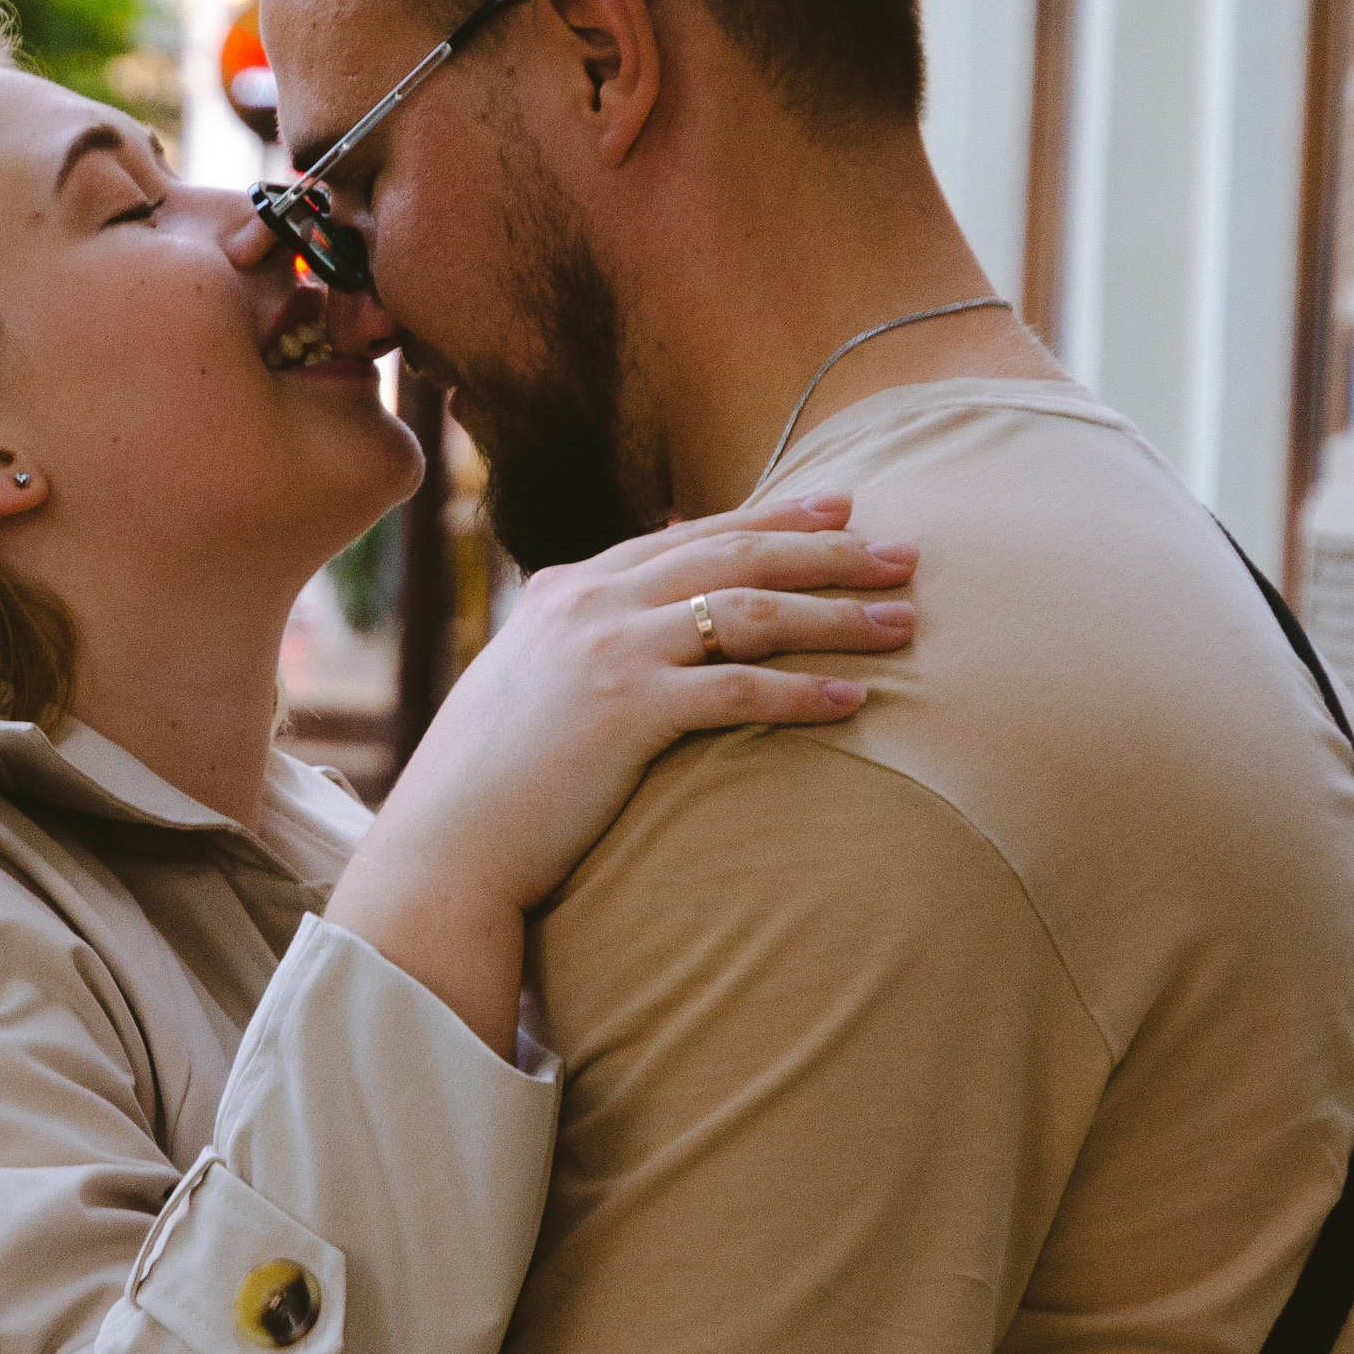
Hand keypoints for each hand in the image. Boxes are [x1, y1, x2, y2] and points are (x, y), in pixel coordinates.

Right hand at [325, 494, 914, 1051]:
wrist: (446, 845)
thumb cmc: (491, 784)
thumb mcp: (529, 685)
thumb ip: (578, 644)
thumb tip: (627, 628)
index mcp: (568, 588)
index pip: (691, 535)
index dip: (773, 517)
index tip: (840, 509)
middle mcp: (589, 602)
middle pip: (734, 555)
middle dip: (829, 550)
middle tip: (906, 553)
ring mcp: (607, 651)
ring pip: (748, 612)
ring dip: (834, 614)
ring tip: (902, 624)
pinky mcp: (626, 711)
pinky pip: (737, 689)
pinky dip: (802, 692)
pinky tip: (854, 700)